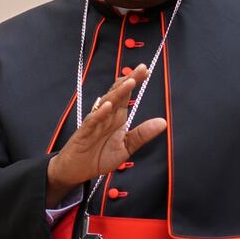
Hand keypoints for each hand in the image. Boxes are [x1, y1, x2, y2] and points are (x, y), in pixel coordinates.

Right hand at [45, 64, 166, 207]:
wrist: (76, 171)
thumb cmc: (99, 156)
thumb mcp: (126, 147)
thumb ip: (142, 134)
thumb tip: (163, 122)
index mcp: (117, 116)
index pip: (126, 94)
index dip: (135, 82)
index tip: (146, 70)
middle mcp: (106, 115)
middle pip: (118, 93)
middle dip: (129, 80)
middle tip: (141, 68)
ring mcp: (95, 122)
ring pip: (106, 103)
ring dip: (117, 93)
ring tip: (129, 82)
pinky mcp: (84, 133)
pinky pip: (92, 121)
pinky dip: (99, 113)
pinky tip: (108, 106)